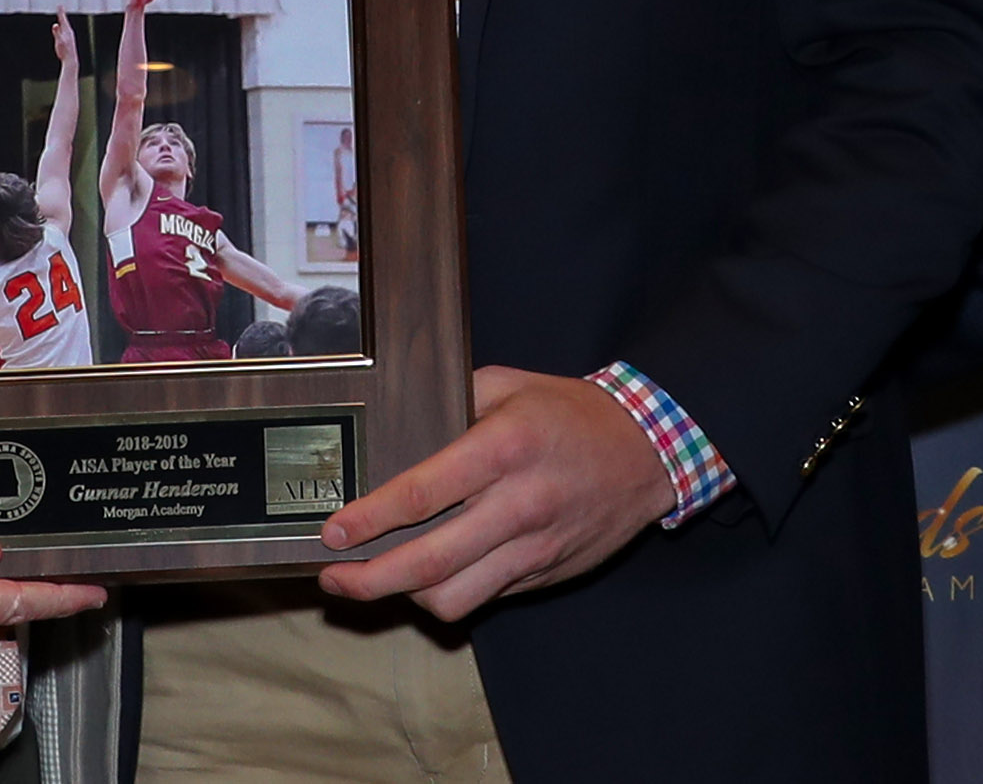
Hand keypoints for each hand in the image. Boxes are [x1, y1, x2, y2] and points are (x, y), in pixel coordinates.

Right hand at [51, 10, 76, 66]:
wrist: (71, 60)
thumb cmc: (64, 51)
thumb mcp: (59, 41)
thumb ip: (57, 33)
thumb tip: (55, 25)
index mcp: (67, 31)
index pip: (63, 20)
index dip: (61, 13)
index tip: (59, 5)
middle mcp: (70, 32)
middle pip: (65, 21)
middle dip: (62, 14)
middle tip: (60, 7)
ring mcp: (70, 36)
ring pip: (66, 26)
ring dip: (63, 20)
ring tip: (61, 16)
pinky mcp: (69, 40)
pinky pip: (65, 30)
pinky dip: (63, 26)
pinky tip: (63, 28)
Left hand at [315, 367, 675, 622]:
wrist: (649, 451)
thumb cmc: (573, 413)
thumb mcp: (510, 385)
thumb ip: (453, 403)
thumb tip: (398, 431)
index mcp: (505, 449)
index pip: (422, 494)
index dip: (370, 519)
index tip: (334, 531)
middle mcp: (518, 505)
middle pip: (429, 563)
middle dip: (369, 579)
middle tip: (333, 577)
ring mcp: (534, 547)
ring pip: (455, 597)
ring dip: (405, 598)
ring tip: (375, 582)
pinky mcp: (544, 573)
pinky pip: (485, 598)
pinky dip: (449, 594)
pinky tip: (427, 579)